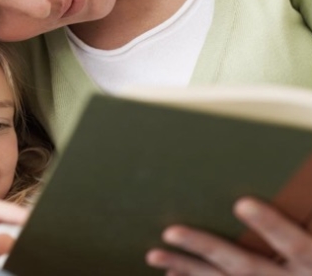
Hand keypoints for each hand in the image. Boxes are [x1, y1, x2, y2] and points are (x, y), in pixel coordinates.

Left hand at [146, 197, 311, 274]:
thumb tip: (288, 182)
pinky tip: (171, 274)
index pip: (297, 246)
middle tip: (170, 232)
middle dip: (205, 247)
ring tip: (153, 255)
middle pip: (244, 266)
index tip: (242, 203)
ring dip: (185, 268)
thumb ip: (304, 218)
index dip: (271, 225)